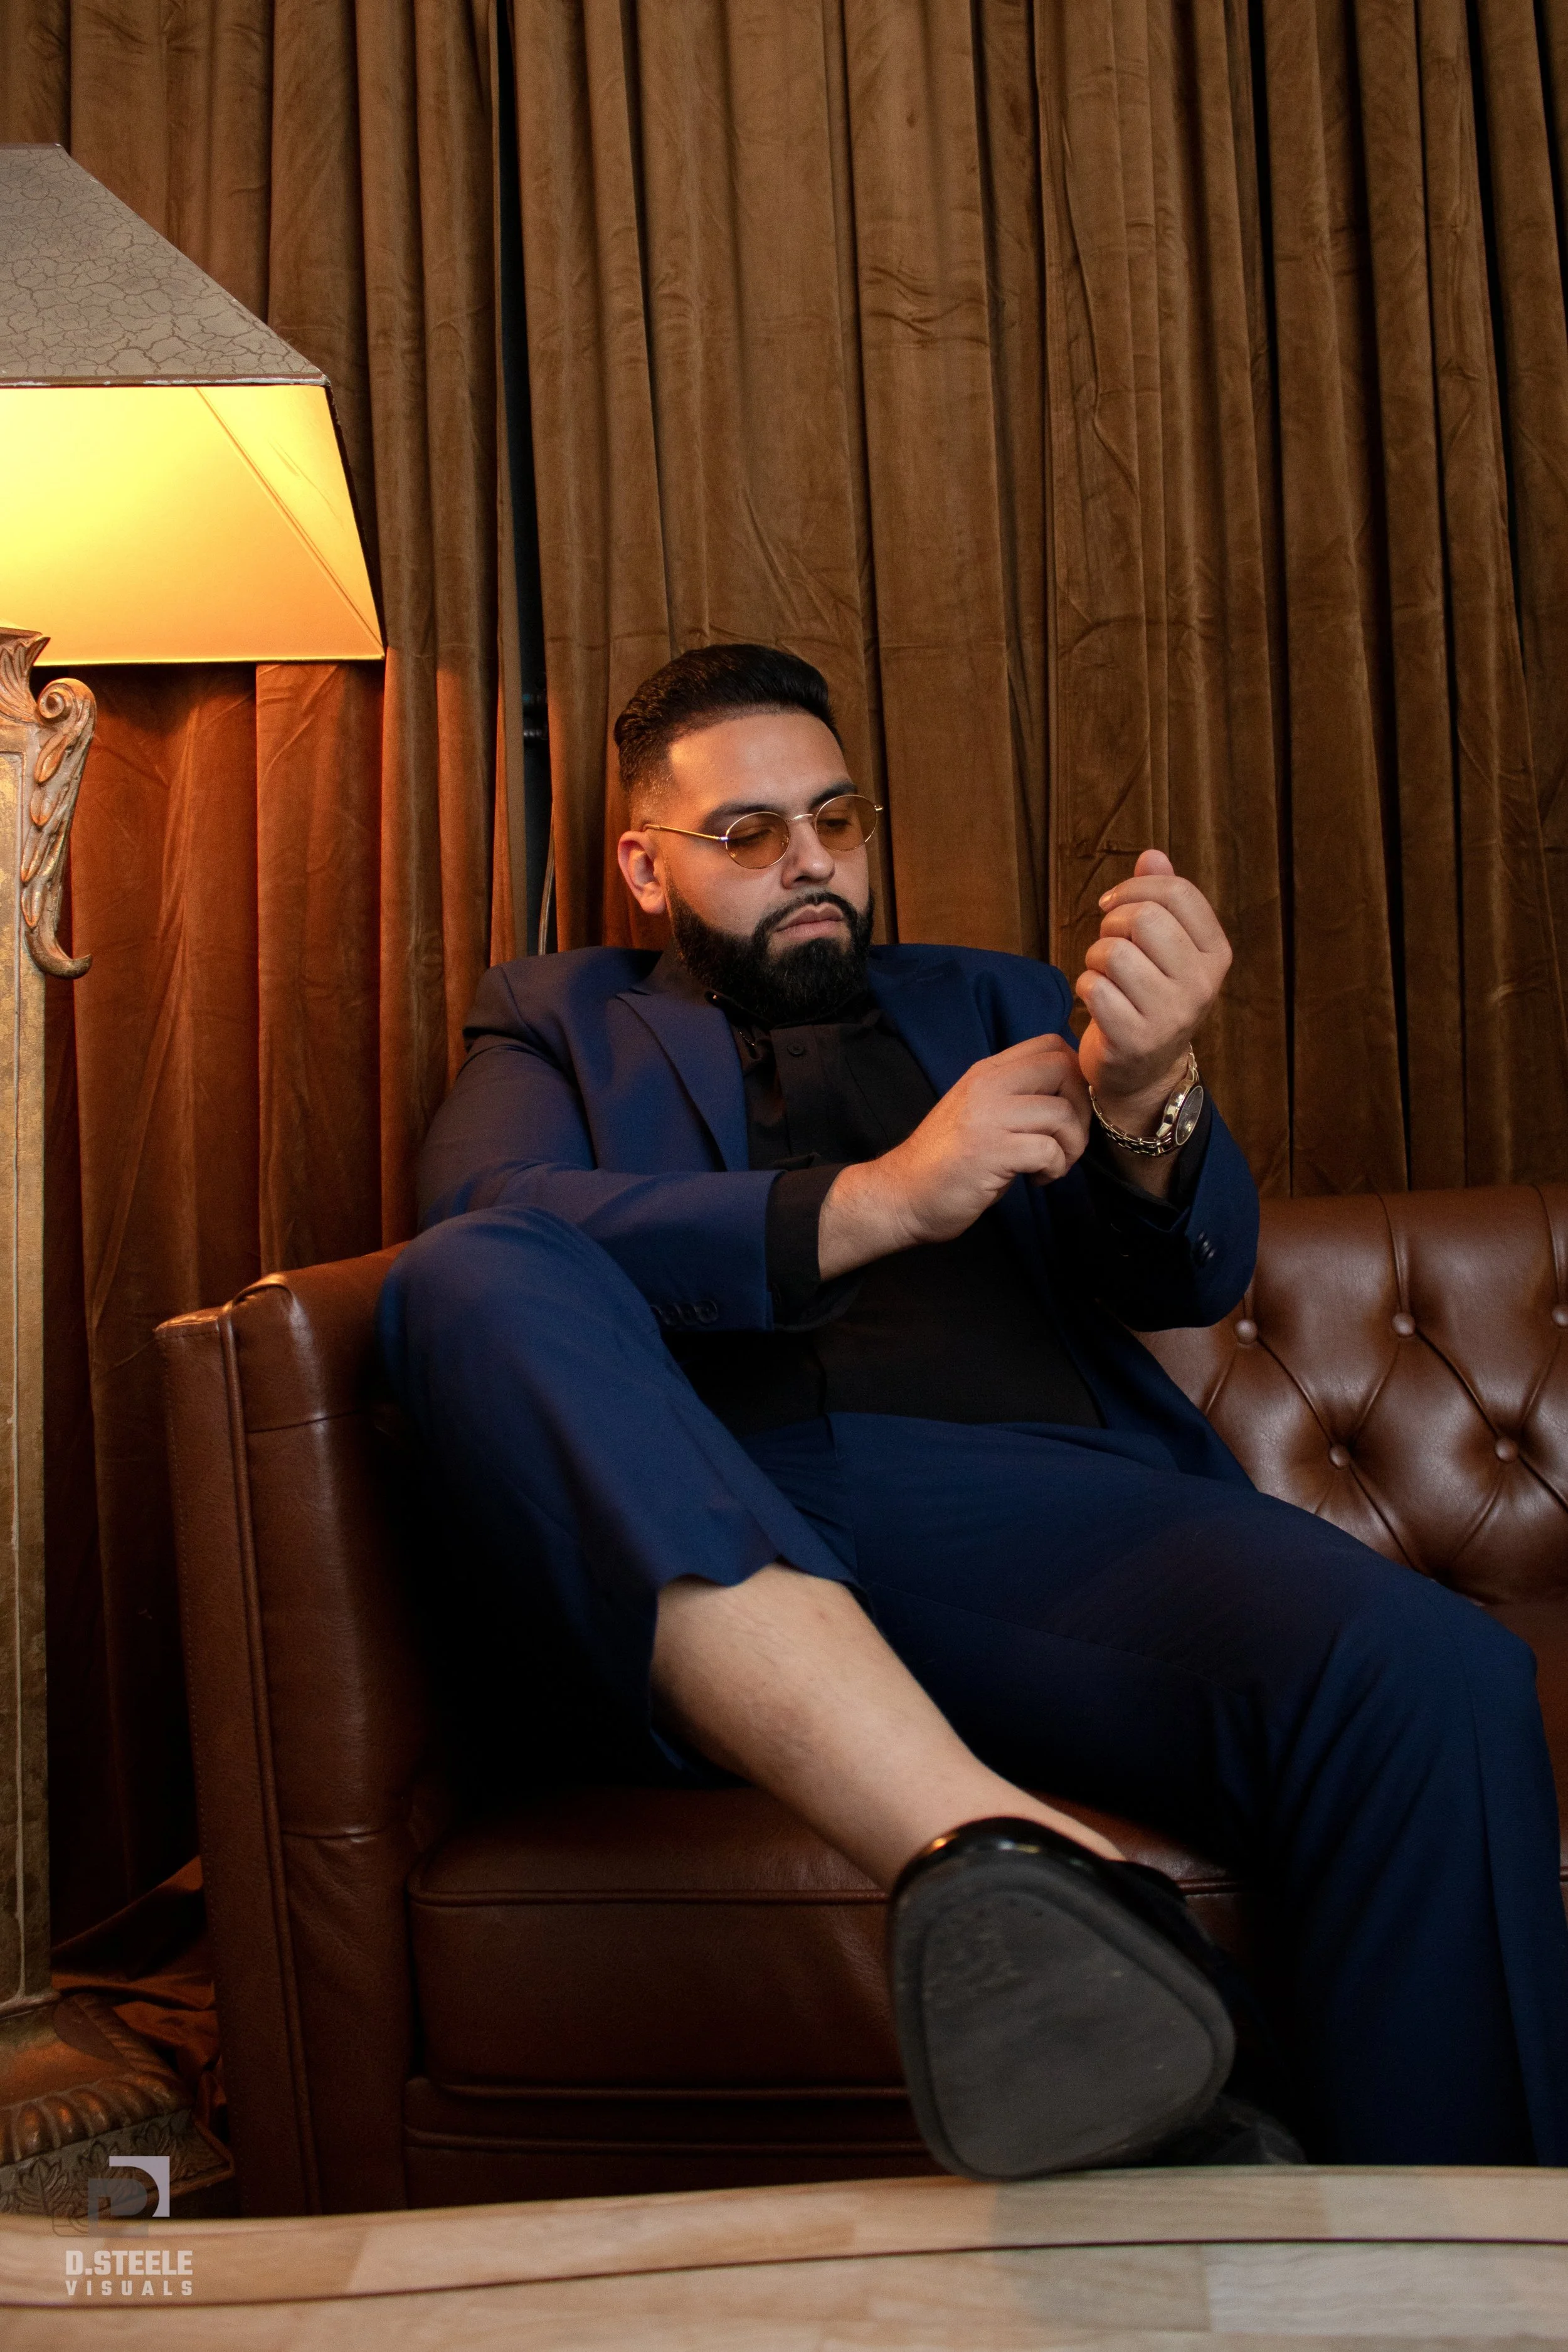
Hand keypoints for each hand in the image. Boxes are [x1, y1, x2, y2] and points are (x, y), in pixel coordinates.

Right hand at [818, 1037, 1088, 1278]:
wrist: (903, 1194)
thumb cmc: (947, 1160)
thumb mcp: (980, 1112)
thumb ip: (1017, 1097)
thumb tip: (1069, 1099)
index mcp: (987, 1072)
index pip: (1050, 1044)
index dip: (1075, 1074)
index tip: (1068, 1108)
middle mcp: (988, 1085)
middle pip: (1064, 1069)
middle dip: (1082, 1109)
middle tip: (1067, 1140)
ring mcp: (989, 1116)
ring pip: (1062, 1114)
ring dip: (1071, 1147)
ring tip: (1052, 1166)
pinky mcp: (992, 1151)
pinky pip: (1049, 1151)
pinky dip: (1054, 1169)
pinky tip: (1036, 1179)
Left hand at [1076, 848, 1230, 1131]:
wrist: (1143, 1071)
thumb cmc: (1150, 996)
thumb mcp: (1166, 948)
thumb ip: (1162, 899)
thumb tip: (1153, 855)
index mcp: (1216, 954)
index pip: (1177, 893)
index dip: (1136, 887)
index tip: (1114, 903)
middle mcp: (1201, 984)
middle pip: (1142, 918)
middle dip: (1113, 924)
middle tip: (1111, 945)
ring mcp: (1170, 1015)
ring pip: (1113, 952)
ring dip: (1095, 958)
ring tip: (1105, 975)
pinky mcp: (1134, 1039)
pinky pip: (1093, 987)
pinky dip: (1085, 987)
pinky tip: (1097, 1001)